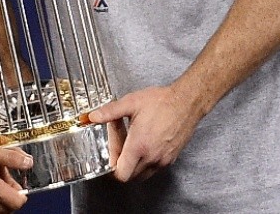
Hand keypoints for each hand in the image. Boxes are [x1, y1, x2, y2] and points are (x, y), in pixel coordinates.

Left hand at [83, 86, 201, 181]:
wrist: (187, 102)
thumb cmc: (162, 102)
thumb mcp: (131, 103)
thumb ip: (110, 112)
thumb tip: (92, 117)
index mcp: (139, 146)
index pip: (120, 174)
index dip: (110, 168)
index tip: (108, 154)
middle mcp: (152, 157)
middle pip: (129, 176)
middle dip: (120, 163)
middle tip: (119, 144)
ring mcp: (163, 160)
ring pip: (142, 174)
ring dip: (132, 164)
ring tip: (131, 143)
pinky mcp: (171, 159)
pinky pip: (153, 168)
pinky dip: (145, 161)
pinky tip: (143, 142)